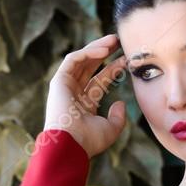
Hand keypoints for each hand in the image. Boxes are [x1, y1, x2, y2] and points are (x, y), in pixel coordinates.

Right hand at [43, 33, 127, 157]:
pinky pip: (72, 60)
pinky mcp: (58, 81)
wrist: (70, 145)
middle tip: (119, 41)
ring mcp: (65, 87)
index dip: (113, 68)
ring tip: (113, 40)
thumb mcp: (111, 129)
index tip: (127, 60)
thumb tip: (121, 103)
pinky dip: (87, 53)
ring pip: (80, 60)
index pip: (100, 80)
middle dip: (104, 52)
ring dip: (96, 48)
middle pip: (90, 67)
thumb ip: (118, 117)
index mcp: (84, 104)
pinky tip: (104, 50)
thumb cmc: (88, 141)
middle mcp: (74, 93)